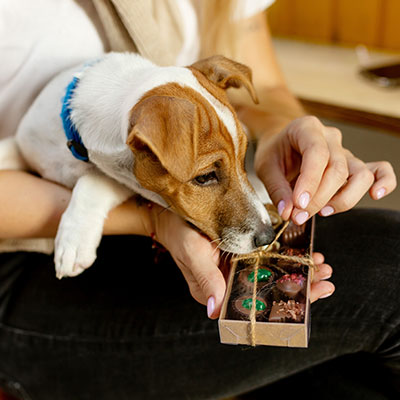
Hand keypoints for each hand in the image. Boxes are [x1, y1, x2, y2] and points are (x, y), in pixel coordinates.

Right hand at [148, 205, 333, 318]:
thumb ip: (205, 279)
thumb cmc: (178, 232)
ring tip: (321, 263)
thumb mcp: (191, 254)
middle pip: (271, 287)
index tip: (311, 294)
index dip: (285, 302)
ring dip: (298, 267)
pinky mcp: (243, 244)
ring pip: (273, 269)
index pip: (257, 303)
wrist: (171, 210)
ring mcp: (239, 261)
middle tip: (325, 277)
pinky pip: (267, 250)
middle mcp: (233, 278)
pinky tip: (304, 246)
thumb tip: (215, 310)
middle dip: (300, 284)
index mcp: (221, 288)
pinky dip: (286, 248)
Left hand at [254, 116, 396, 222]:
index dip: (309, 182)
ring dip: (343, 199)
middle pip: (337, 169)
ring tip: (322, 212)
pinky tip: (375, 194)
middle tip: (298, 216)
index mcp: (307, 128)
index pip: (317, 154)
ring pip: (360, 174)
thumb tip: (289, 212)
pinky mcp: (353, 165)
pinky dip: (383, 182)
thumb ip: (276, 189)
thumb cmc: (274, 152)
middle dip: (319, 199)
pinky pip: (379, 170)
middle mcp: (330, 137)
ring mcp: (345, 151)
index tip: (299, 204)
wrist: (281, 144)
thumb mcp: (265, 167)